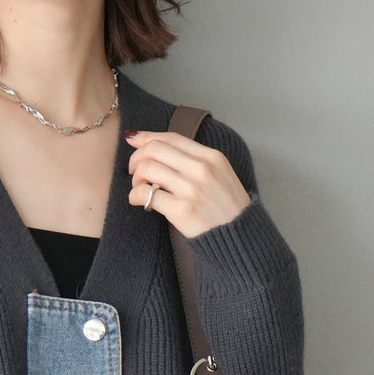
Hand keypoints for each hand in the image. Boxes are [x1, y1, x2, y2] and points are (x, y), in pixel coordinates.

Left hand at [123, 129, 251, 236]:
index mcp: (212, 157)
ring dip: (136, 178)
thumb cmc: (226, 207)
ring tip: (140, 188)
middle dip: (137, 158)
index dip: (147, 137)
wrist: (240, 237)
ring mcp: (191, 189)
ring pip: (147, 168)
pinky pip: (146, 194)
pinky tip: (139, 201)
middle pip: (155, 149)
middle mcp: (201, 169)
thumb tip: (156, 144)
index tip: (133, 140)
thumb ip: (193, 160)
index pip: (172, 137)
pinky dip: (135, 196)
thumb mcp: (220, 174)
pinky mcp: (181, 210)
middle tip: (134, 171)